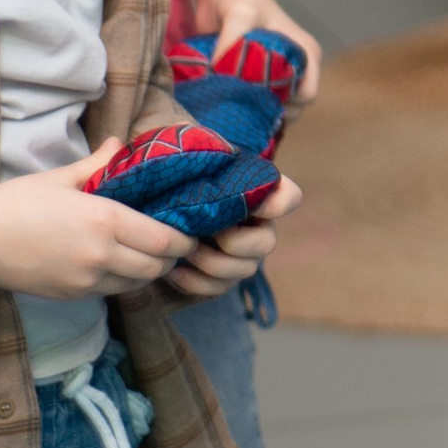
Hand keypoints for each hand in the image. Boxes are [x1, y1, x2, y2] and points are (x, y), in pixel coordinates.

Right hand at [0, 143, 184, 299]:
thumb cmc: (17, 202)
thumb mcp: (61, 177)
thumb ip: (99, 164)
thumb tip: (120, 145)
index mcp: (104, 220)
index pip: (163, 239)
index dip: (183, 239)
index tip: (189, 231)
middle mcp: (101, 255)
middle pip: (157, 266)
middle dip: (171, 257)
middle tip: (172, 242)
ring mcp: (86, 280)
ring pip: (137, 283)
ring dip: (148, 270)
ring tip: (147, 252)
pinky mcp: (72, 295)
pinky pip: (111, 291)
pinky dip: (123, 280)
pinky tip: (117, 262)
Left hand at [160, 173, 297, 300]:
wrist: (159, 214)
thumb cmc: (181, 184)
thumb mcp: (194, 166)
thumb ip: (207, 160)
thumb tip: (209, 158)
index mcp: (258, 196)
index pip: (288, 197)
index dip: (278, 202)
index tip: (255, 202)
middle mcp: (259, 229)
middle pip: (266, 244)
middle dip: (233, 242)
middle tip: (202, 231)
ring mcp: (243, 258)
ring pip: (243, 270)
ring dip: (210, 262)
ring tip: (183, 249)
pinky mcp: (222, 280)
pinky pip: (217, 288)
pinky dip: (193, 281)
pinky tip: (173, 269)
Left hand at [208, 0, 321, 108]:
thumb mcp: (239, 14)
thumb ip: (232, 43)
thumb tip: (220, 75)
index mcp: (306, 53)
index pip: (307, 95)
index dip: (286, 104)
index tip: (256, 100)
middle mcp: (296, 66)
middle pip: (292, 108)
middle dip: (268, 113)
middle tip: (239, 110)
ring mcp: (276, 74)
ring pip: (272, 109)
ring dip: (253, 113)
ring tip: (229, 108)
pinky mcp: (255, 78)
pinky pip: (255, 103)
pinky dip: (242, 107)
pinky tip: (223, 104)